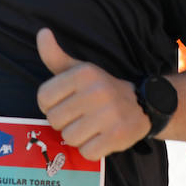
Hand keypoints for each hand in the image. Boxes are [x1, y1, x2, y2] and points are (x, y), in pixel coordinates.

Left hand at [36, 28, 149, 159]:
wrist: (143, 105)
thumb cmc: (99, 89)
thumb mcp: (78, 69)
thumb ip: (55, 55)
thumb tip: (42, 33)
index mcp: (83, 73)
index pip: (43, 98)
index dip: (50, 105)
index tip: (64, 104)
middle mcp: (97, 91)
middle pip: (55, 120)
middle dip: (63, 123)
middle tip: (79, 117)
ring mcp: (109, 114)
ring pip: (70, 138)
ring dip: (77, 138)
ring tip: (90, 128)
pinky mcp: (118, 135)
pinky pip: (87, 152)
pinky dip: (91, 150)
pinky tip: (100, 138)